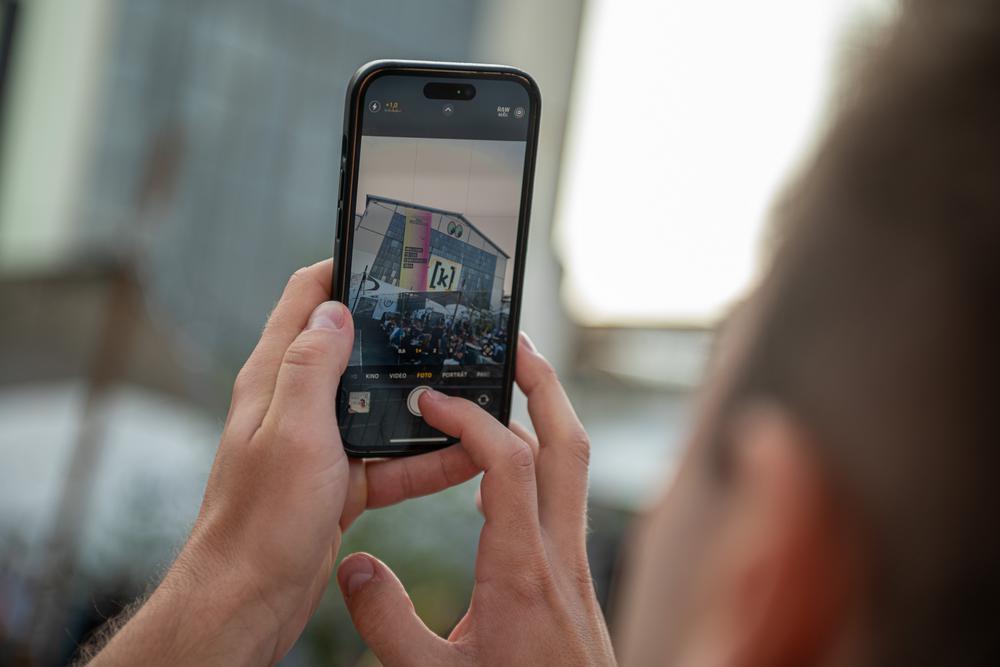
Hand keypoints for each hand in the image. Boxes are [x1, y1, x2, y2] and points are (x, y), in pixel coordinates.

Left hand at [91, 259, 478, 664]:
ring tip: (469, 388)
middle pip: (351, 349)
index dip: (342, 269)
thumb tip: (335, 309)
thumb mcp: (292, 432)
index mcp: (276, 379)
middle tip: (442, 320)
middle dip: (395, 333)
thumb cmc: (260, 520)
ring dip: (420, 399)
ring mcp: (321, 444)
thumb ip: (312, 367)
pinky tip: (465, 455)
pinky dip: (427, 457)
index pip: (304, 299)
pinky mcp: (341, 482)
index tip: (384, 256)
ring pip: (380, 407)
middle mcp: (296, 405)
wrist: (250, 600)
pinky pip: (392, 460)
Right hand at [336, 335, 616, 665]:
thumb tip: (355, 563)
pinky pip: (562, 494)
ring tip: (511, 379)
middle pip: (566, 442)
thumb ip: (388, 622)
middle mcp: (557, 554)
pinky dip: (540, 456)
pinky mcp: (572, 573)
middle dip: (541, 383)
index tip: (432, 400)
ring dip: (547, 412)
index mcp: (520, 572)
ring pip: (573, 464)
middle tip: (512, 342)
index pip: (510, 464)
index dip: (472, 418)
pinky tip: (509, 460)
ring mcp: (572, 561)